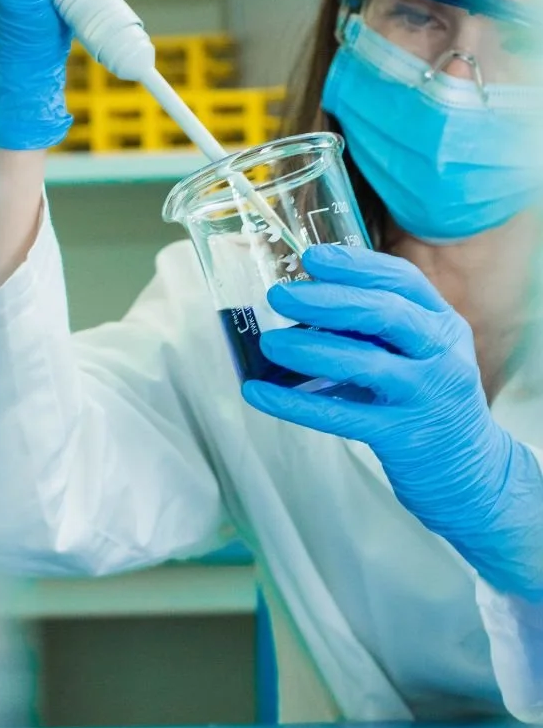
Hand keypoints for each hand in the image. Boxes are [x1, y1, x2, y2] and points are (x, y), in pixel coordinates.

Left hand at [241, 244, 542, 600]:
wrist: (469, 470)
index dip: (356, 265)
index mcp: (441, 323)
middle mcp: (439, 354)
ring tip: (269, 343)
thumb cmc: (426, 398)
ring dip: (310, 349)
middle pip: (385, 314)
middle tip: (279, 295)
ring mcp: (423, 395)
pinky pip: (341, 415)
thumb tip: (305, 298)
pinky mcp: (400, 435)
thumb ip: (375, 327)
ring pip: (365, 363)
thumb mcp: (418, 352)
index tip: (311, 258)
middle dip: (328, 300)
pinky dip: (295, 403)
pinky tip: (258, 392)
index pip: (402, 281)